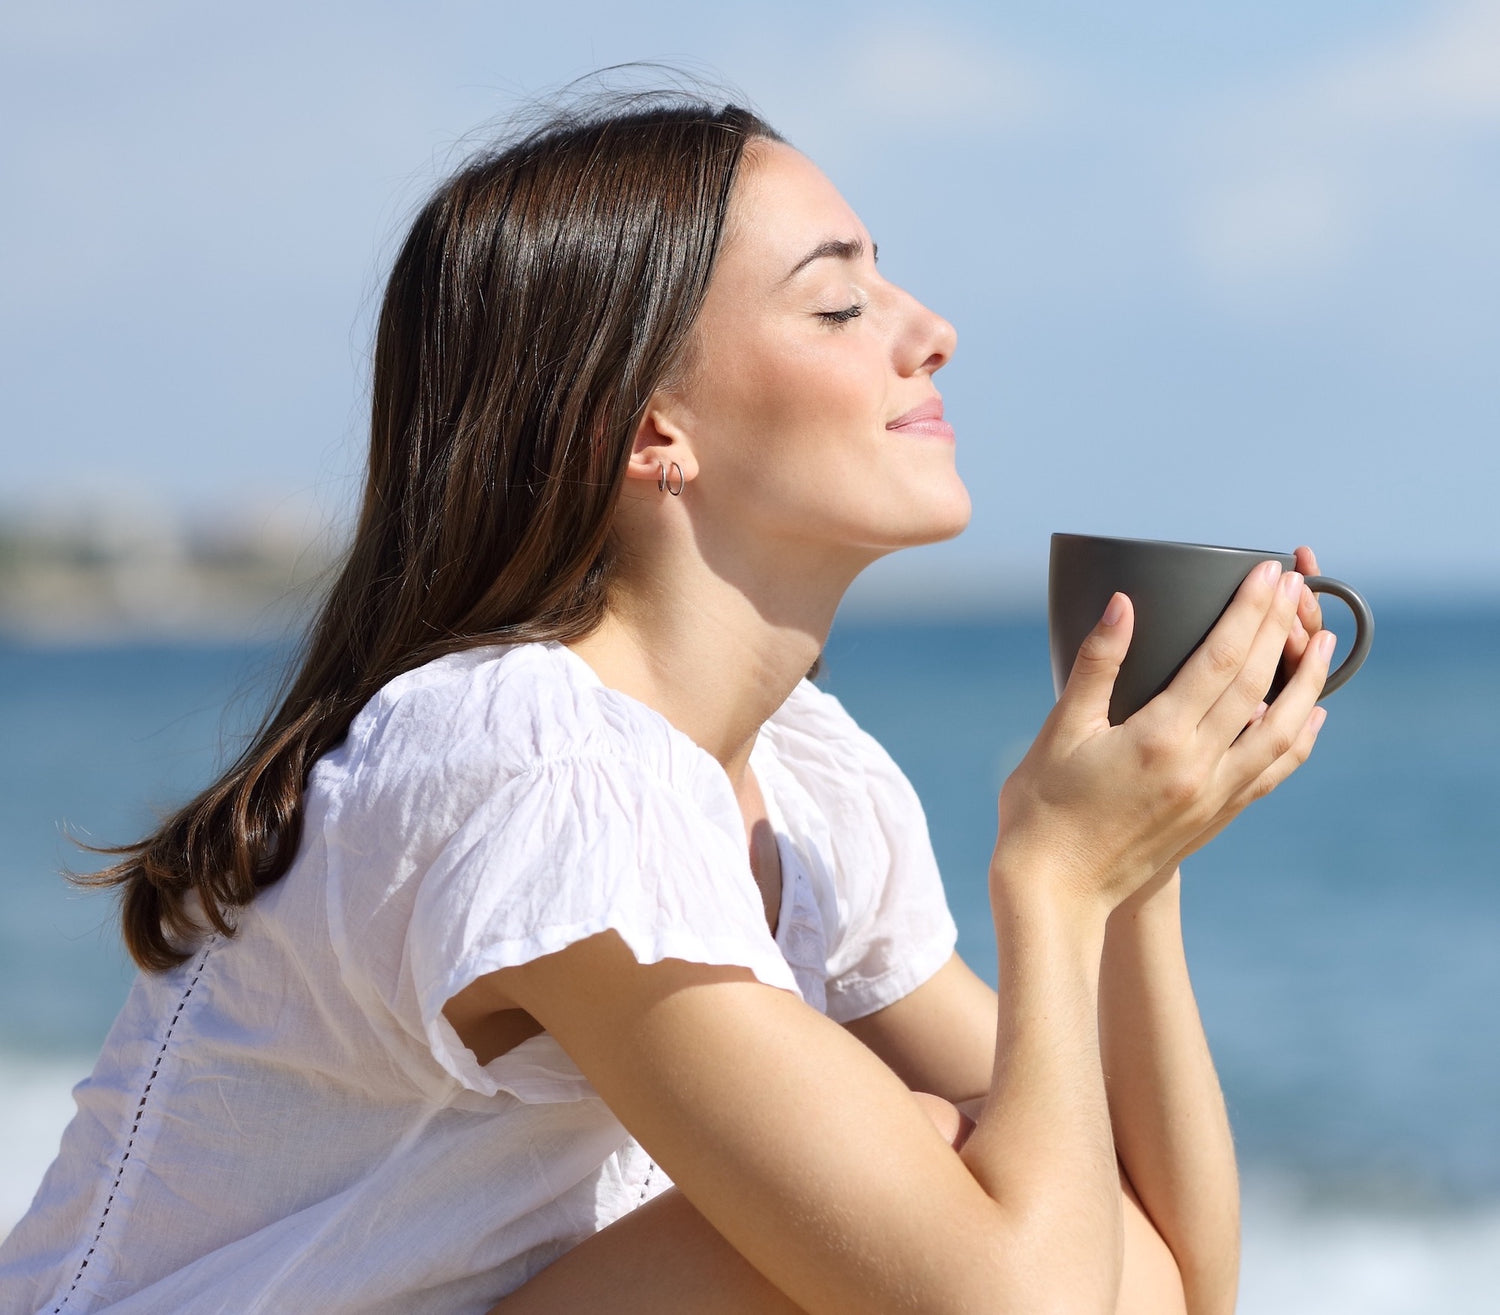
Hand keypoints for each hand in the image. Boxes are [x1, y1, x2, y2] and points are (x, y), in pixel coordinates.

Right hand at [993, 561, 1332, 917]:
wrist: (1056, 891)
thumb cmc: (1043, 810)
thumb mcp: (1060, 731)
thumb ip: (1096, 665)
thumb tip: (1122, 605)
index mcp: (1160, 738)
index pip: (1220, 660)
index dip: (1249, 611)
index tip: (1269, 573)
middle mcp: (1199, 767)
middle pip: (1257, 685)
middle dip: (1281, 629)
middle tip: (1299, 585)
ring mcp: (1213, 796)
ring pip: (1281, 731)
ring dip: (1308, 683)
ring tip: (1324, 643)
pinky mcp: (1214, 818)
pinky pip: (1271, 772)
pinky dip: (1298, 740)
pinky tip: (1311, 718)